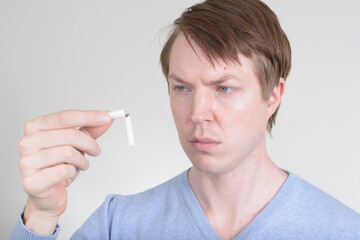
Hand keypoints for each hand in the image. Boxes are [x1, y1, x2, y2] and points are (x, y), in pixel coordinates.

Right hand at [18, 110, 112, 234]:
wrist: (48, 194)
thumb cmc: (59, 165)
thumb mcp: (77, 143)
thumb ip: (91, 129)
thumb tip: (106, 118)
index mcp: (35, 127)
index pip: (64, 117)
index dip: (87, 117)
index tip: (106, 117)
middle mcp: (27, 142)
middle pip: (69, 135)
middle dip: (89, 143)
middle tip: (96, 150)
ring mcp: (27, 162)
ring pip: (68, 153)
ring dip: (82, 160)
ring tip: (81, 164)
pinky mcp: (32, 181)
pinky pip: (64, 171)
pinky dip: (73, 172)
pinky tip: (70, 174)